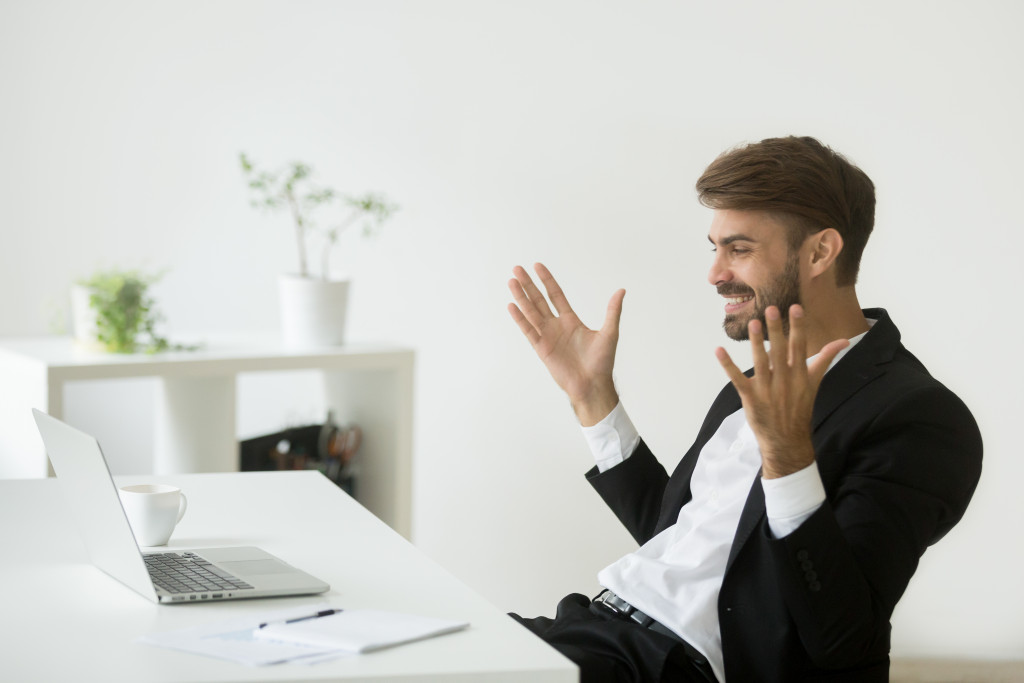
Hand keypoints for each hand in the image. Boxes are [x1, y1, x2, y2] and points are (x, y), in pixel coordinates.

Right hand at [507, 263, 625, 425]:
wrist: (593, 385)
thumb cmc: (602, 362)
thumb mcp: (610, 333)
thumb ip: (612, 311)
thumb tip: (621, 291)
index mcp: (571, 321)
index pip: (556, 295)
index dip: (547, 281)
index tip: (537, 266)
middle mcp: (556, 326)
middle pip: (539, 300)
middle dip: (528, 285)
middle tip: (517, 269)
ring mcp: (547, 337)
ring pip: (531, 312)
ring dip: (521, 297)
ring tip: (511, 281)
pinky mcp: (542, 349)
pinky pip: (528, 330)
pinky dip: (520, 318)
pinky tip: (512, 305)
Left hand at [714, 304, 848, 478]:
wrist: (787, 440)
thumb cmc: (800, 407)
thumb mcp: (814, 383)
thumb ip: (825, 359)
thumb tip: (844, 341)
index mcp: (800, 375)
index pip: (799, 347)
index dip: (798, 327)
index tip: (795, 308)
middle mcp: (784, 380)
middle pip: (779, 351)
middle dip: (776, 330)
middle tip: (771, 309)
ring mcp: (766, 389)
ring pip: (760, 362)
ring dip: (756, 343)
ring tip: (753, 323)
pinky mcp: (750, 397)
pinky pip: (737, 379)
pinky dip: (728, 365)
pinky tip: (718, 350)